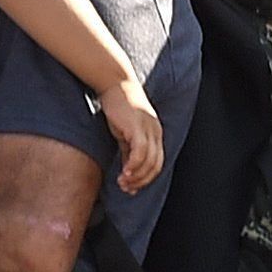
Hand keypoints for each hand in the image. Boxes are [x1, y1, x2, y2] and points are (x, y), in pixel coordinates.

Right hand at [100, 70, 166, 195]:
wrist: (114, 83)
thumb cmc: (118, 106)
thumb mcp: (125, 132)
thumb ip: (128, 150)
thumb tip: (127, 171)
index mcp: (156, 133)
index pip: (157, 163)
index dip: (146, 178)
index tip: (132, 188)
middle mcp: (156, 132)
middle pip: (156, 166)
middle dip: (142, 181)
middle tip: (126, 188)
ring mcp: (149, 130)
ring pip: (149, 162)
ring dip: (136, 177)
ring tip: (122, 183)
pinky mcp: (138, 127)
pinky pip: (140, 153)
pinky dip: (133, 166)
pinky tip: (123, 173)